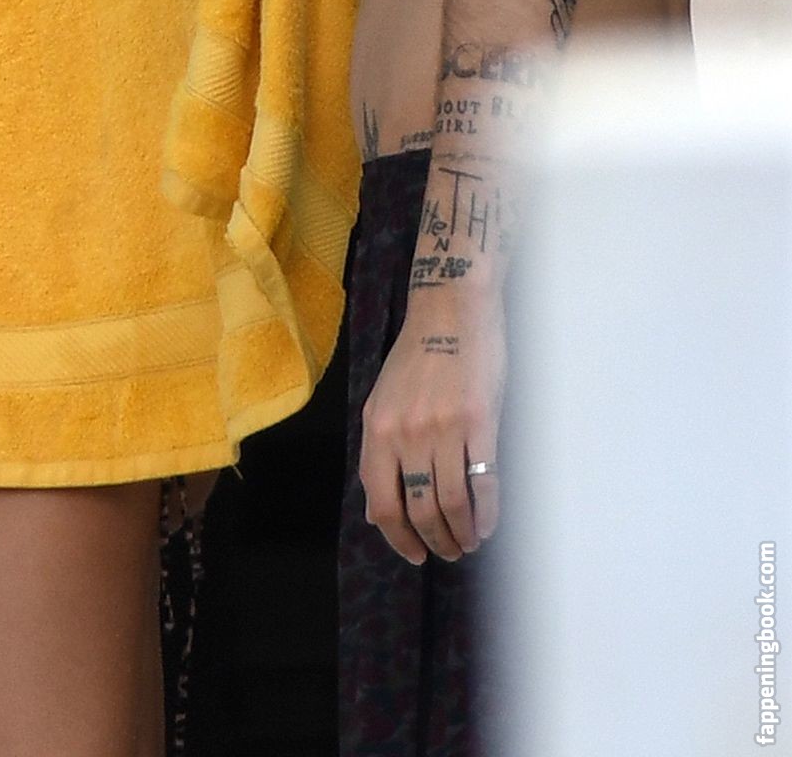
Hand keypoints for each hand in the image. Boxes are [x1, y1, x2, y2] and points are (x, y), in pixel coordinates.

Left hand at [359, 290, 505, 563]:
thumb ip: (380, 451)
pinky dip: (486, 512)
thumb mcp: (384, 400)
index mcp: (378, 429)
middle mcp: (406, 433)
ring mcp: (443, 428)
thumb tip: (377, 509)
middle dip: (435, 541)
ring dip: (461, 533)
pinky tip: (488, 525)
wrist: (451, 310)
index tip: (415, 554)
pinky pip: (482, 481)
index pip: (382, 502)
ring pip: (450, 502)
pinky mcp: (478, 422)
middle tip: (449, 553)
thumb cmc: (418, 354)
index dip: (398, 537)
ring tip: (469, 543)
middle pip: (418, 509)